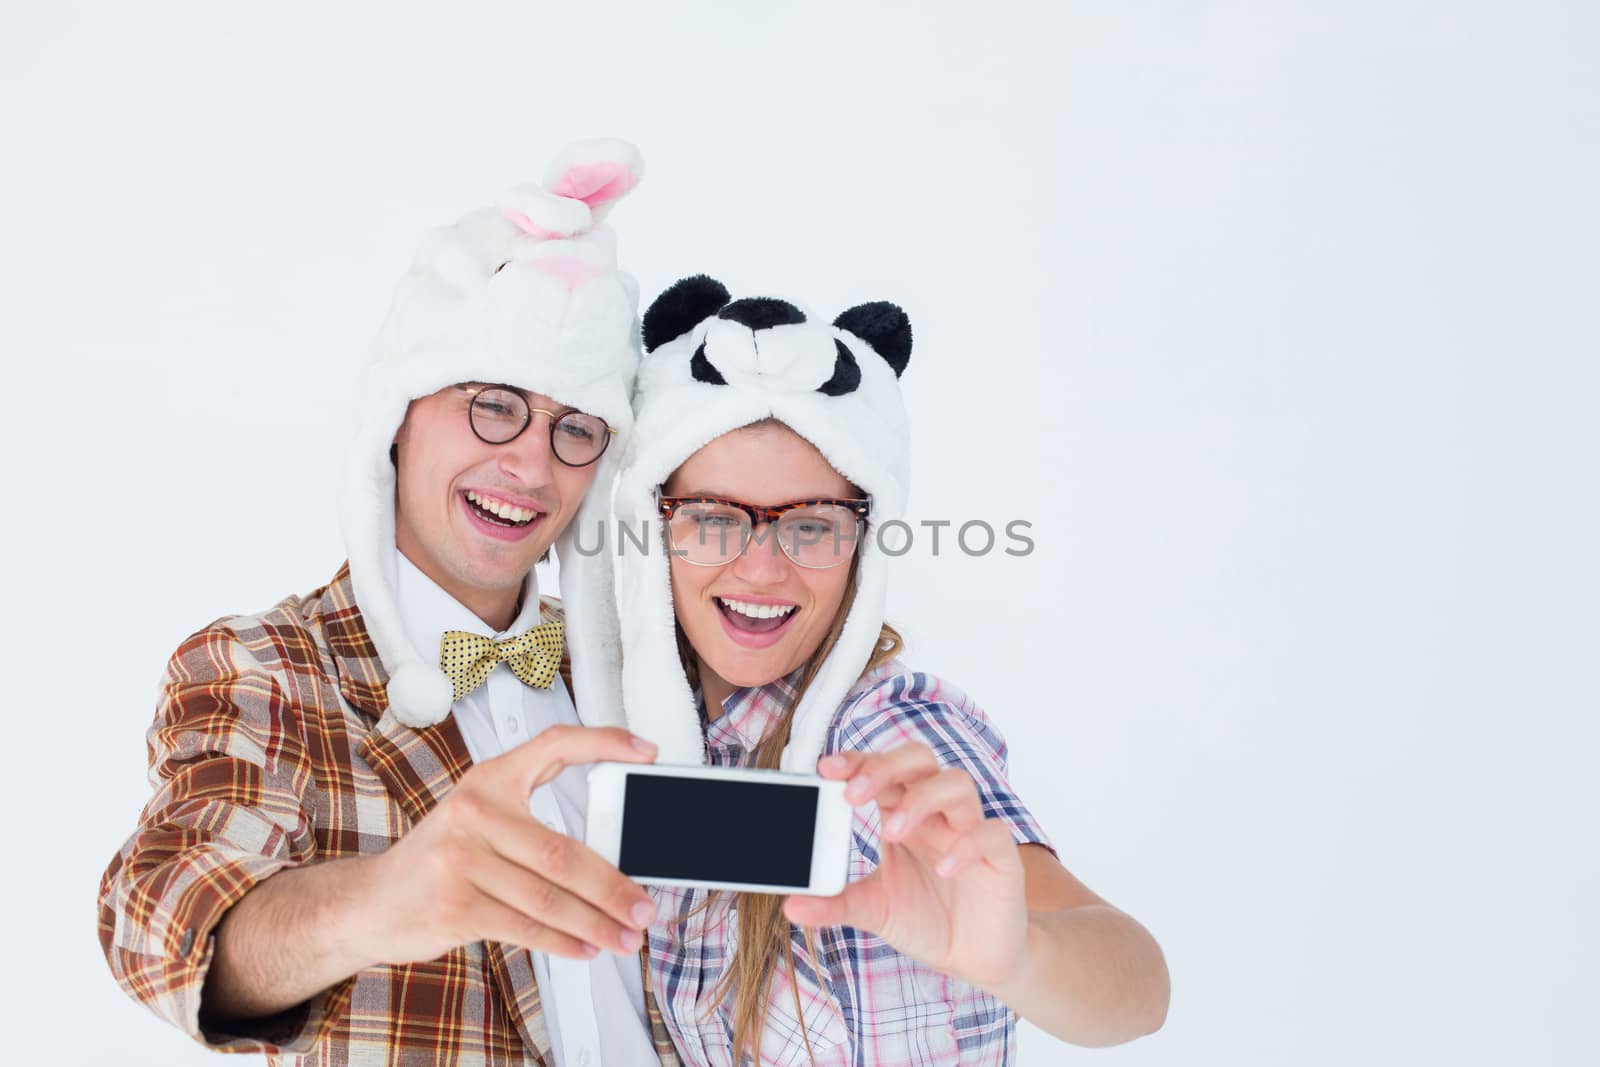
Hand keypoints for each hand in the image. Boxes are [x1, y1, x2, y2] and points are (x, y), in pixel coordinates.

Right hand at [356, 725, 659, 964]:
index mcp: (488, 781)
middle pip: (563, 852)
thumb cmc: (437, 860)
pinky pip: (524, 927)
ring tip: (626, 936)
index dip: (602, 743)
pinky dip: (562, 942)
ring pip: (549, 897)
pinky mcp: (454, 906)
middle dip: (613, 887)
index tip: (644, 752)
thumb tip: (612, 854)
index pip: (553, 746)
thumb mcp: (476, 820)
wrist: (367, 903)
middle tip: (645, 907)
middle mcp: (474, 813)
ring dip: (595, 923)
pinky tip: (587, 948)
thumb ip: (532, 823)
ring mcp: (460, 861)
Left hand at [782, 743, 1027, 989]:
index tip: (824, 769)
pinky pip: (990, 833)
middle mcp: (937, 812)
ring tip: (893, 832)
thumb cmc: (926, 920)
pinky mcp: (1000, 857)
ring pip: (957, 783)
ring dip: (922, 799)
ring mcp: (970, 829)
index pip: (881, 768)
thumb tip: (791, 905)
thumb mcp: (873, 910)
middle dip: (886, 767)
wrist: (975, 958)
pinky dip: (965, 844)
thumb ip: (835, 903)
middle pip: (919, 759)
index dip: (856, 761)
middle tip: (854, 794)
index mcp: (902, 813)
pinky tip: (942, 868)